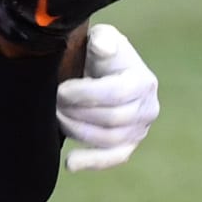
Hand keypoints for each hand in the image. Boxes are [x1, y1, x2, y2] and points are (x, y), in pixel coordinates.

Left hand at [57, 24, 158, 170]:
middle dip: (76, 112)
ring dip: (77, 130)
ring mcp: (140, 130)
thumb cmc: (99, 53)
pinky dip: (92, 162)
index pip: (115, 94)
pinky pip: (113, 158)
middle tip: (53, 102)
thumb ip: (103, 40)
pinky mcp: (128, 145)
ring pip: (108, 139)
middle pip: (111, 119)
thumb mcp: (102, 39)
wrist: (103, 72)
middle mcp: (148, 108)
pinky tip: (70, 163)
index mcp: (143, 81)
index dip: (84, 94)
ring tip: (56, 117)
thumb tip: (102, 46)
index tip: (60, 90)